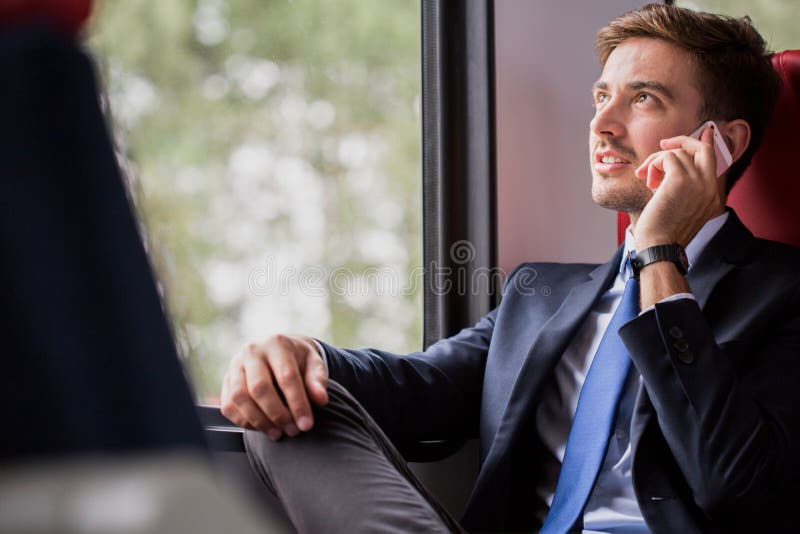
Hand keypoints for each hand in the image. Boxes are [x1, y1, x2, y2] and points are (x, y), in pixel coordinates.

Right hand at [220, 334, 328, 440]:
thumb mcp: (314, 364)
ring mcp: (235, 365)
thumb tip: (320, 400)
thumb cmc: (298, 360)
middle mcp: (252, 351)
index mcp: (277, 343)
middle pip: (259, 388)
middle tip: (293, 430)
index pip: (286, 377)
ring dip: (259, 421)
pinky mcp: (226, 381)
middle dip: (277, 415)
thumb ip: (318, 380)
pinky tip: (262, 428)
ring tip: (278, 432)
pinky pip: (228, 406)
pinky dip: (244, 422)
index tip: (306, 424)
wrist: (278, 351)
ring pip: (240, 398)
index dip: (297, 403)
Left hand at [633, 126, 725, 249]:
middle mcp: (710, 188)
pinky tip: (648, 180)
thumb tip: (673, 163)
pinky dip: (653, 165)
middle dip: (683, 140)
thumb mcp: (680, 208)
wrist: (659, 247)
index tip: (706, 131)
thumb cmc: (662, 231)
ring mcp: (698, 183)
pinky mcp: (680, 180)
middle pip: (703, 148)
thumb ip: (684, 187)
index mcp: (713, 197)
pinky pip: (666, 157)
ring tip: (648, 180)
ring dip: (656, 162)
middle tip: (663, 145)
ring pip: (677, 154)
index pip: (714, 160)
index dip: (707, 143)